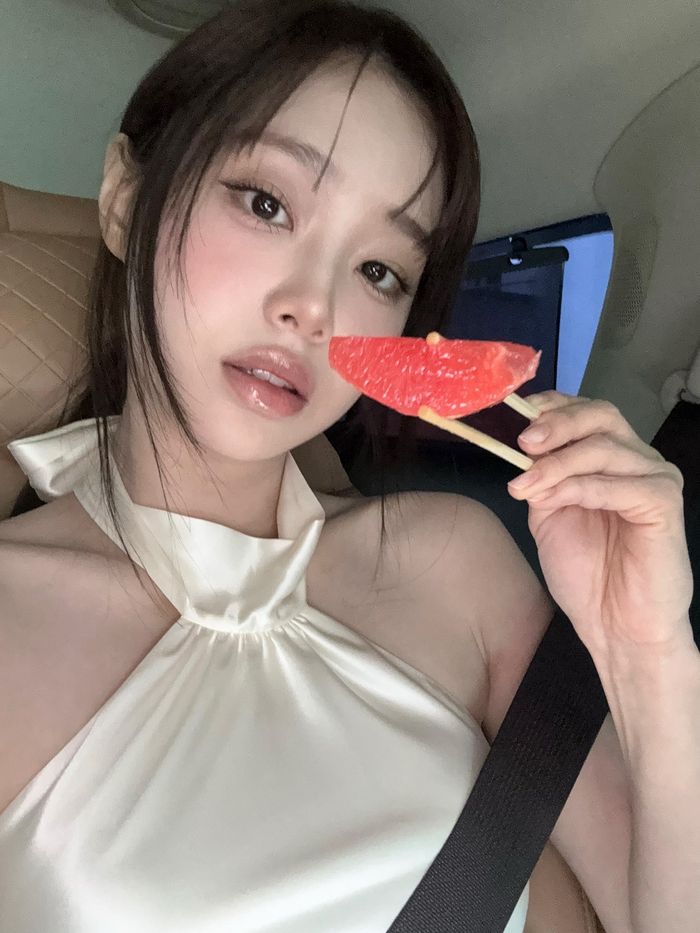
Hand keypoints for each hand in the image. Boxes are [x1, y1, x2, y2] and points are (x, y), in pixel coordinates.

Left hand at [507, 391, 693, 658]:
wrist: (616, 626)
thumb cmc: (587, 574)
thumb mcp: (549, 515)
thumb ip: (541, 478)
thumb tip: (523, 448)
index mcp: (611, 459)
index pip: (587, 413)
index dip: (553, 406)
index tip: (517, 412)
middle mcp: (637, 461)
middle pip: (602, 417)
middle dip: (557, 424)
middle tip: (522, 442)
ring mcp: (656, 480)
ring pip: (604, 448)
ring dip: (557, 464)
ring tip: (525, 486)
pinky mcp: (665, 504)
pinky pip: (618, 484)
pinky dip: (580, 487)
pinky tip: (553, 500)